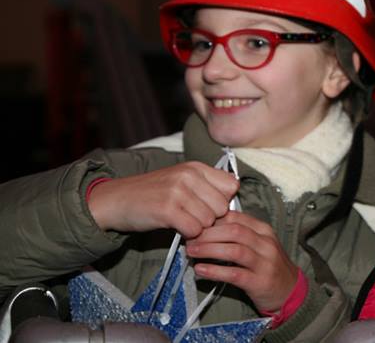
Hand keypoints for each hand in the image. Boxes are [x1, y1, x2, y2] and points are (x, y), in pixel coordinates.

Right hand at [88, 161, 238, 237]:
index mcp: (196, 167)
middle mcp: (189, 175)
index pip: (232, 186)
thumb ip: (207, 186)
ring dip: (197, 226)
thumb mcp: (182, 180)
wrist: (116, 200)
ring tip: (181, 221)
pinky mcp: (167, 209)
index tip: (207, 205)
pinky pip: (194, 230)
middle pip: (222, 206)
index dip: (223, 200)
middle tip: (191, 216)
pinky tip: (176, 228)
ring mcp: (177, 191)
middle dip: (211, 217)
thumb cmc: (153, 194)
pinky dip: (187, 234)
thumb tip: (231, 201)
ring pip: (209, 220)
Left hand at [185, 211, 298, 313]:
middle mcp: (266, 244)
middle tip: (190, 239)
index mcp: (264, 231)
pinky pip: (235, 274)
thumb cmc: (269, 266)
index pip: (236, 217)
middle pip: (234, 231)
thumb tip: (209, 227)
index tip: (196, 224)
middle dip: (208, 234)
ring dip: (209, 250)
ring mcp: (264, 263)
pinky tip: (201, 270)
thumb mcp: (260, 244)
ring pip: (234, 250)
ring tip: (192, 252)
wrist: (289, 289)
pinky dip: (215, 271)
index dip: (213, 219)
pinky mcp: (259, 282)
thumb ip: (240, 234)